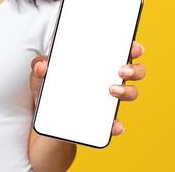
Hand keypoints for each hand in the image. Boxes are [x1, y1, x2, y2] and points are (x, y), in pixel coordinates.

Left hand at [29, 41, 145, 135]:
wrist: (47, 127)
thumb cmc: (51, 94)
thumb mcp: (41, 78)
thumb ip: (39, 68)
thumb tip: (42, 65)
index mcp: (98, 64)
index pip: (121, 50)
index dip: (132, 47)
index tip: (133, 46)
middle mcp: (109, 80)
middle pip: (134, 71)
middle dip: (134, 69)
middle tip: (121, 70)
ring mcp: (109, 102)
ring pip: (130, 93)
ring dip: (127, 91)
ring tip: (112, 91)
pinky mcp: (104, 123)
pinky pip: (115, 123)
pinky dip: (117, 125)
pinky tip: (114, 126)